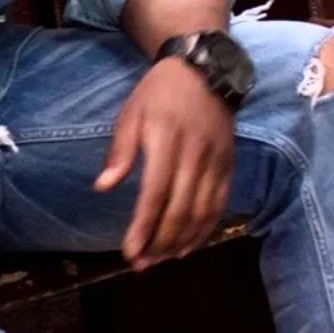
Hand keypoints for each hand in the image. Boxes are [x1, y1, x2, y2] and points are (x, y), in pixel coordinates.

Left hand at [93, 57, 235, 270]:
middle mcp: (195, 154)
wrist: (205, 68)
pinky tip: (190, 244)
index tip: (130, 252)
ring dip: (183, 241)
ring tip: (163, 259)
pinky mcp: (230, 164)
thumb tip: (103, 187)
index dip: (143, 227)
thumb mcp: (131, 113)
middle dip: (161, 242)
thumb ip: (120, 151)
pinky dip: (206, 229)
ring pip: (203, 212)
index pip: (156, 193)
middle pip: (181, 209)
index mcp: (166, 140)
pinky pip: (221, 204)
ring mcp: (217, 160)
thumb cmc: (159, 92)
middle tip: (143, 264)